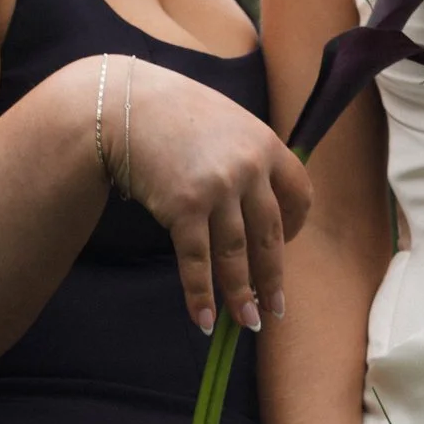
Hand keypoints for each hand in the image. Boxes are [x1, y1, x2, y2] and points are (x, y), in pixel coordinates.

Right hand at [117, 59, 311, 335]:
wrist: (124, 101)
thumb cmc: (175, 112)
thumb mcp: (227, 122)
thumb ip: (250, 157)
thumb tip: (261, 206)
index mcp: (267, 144)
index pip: (299, 196)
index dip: (296, 227)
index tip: (286, 246)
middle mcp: (248, 168)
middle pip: (269, 237)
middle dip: (271, 279)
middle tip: (275, 310)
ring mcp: (217, 189)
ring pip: (235, 256)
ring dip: (242, 296)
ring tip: (248, 322)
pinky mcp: (183, 207)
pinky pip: (197, 261)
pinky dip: (201, 295)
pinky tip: (205, 320)